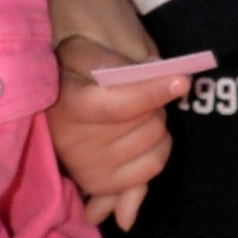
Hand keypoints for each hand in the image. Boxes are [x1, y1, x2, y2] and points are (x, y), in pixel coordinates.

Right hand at [50, 35, 181, 230]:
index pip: (117, 106)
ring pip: (155, 143)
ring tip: (138, 113)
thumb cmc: (77, 71)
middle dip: (156, 102)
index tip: (182, 80)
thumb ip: (117, 60)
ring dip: (158, 124)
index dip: (151, 93)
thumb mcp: (88, 52)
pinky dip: (157, 148)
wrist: (56, 101)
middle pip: (145, 123)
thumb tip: (154, 69)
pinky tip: (141, 136)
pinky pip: (153, 166)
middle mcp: (72, 143)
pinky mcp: (102, 185)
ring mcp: (88, 168)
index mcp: (66, 106)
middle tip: (142, 91)